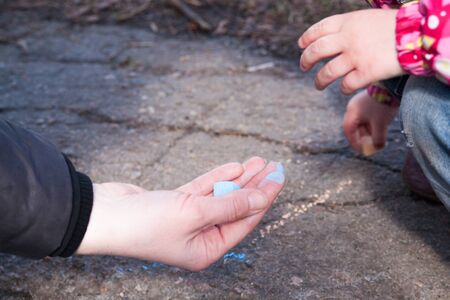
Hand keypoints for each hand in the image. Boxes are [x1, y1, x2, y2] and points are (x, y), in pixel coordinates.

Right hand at [76, 157, 284, 270]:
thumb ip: (229, 205)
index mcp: (206, 250)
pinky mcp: (175, 203)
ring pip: (220, 196)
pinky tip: (235, 167)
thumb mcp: (193, 214)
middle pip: (235, 207)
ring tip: (259, 161)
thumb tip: (260, 198)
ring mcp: (187, 219)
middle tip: (274, 166)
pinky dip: (217, 178)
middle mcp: (200, 237)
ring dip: (239, 179)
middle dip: (255, 186)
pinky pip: (203, 190)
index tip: (279, 178)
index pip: (244, 222)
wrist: (102, 214)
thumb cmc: (144, 224)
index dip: (263, 198)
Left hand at [299, 9, 403, 93]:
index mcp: (348, 23)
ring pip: (327, 72)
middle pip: (316, 51)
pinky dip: (343, 88)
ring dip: (319, 80)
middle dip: (306, 60)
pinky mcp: (366, 73)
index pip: (318, 30)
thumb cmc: (394, 27)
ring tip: (318, 84)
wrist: (418, 34)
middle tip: (304, 67)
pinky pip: (346, 85)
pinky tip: (344, 88)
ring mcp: (355, 57)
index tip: (301, 46)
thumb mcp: (368, 19)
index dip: (307, 39)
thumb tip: (331, 40)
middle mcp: (347, 39)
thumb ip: (349, 28)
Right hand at [343, 90, 398, 152]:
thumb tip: (377, 148)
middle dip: (363, 138)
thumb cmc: (383, 104)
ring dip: (369, 132)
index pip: (348, 131)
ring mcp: (361, 103)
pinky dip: (372, 124)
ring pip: (362, 122)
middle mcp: (353, 107)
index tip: (362, 150)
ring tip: (378, 138)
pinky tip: (381, 128)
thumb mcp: (380, 124)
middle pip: (354, 127)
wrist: (394, 85)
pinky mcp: (369, 101)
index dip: (354, 143)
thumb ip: (377, 139)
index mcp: (352, 112)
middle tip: (371, 146)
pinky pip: (367, 116)